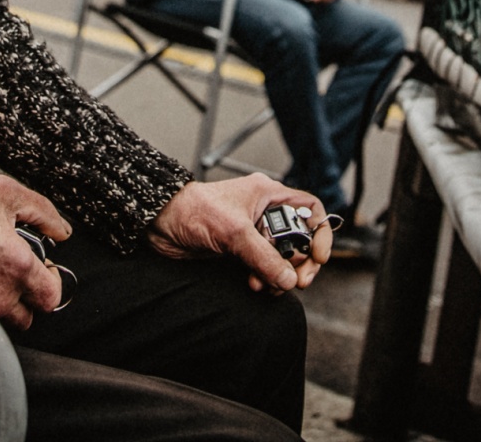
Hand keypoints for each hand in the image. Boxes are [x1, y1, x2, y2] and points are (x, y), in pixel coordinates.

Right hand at [0, 170, 69, 328]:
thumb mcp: (8, 193)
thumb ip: (44, 213)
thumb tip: (61, 230)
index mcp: (17, 267)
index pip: (52, 296)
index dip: (52, 281)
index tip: (43, 266)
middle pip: (27, 316)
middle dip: (28, 296)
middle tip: (18, 269)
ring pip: (0, 316)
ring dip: (3, 299)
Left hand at [147, 175, 329, 294]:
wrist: (159, 225)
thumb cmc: (193, 211)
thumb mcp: (234, 232)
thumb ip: (264, 256)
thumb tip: (289, 278)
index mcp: (268, 195)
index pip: (309, 209)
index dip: (321, 232)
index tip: (320, 256)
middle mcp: (264, 213)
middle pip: (300, 239)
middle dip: (300, 262)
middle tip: (299, 281)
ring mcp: (252, 233)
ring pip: (282, 258)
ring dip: (280, 275)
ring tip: (269, 285)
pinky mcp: (239, 252)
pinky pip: (264, 268)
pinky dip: (264, 279)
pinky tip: (254, 284)